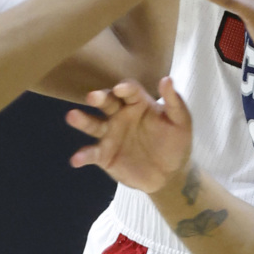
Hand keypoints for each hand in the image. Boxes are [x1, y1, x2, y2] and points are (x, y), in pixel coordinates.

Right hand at [67, 77, 192, 193]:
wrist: (170, 174)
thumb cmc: (176, 142)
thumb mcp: (181, 122)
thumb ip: (175, 102)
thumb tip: (167, 79)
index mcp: (138, 103)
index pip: (130, 91)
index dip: (125, 88)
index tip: (121, 88)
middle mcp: (120, 115)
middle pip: (107, 103)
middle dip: (99, 98)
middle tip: (92, 96)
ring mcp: (110, 135)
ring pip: (94, 124)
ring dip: (83, 120)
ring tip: (71, 116)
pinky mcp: (104, 155)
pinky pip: (92, 153)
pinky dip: (83, 155)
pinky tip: (76, 159)